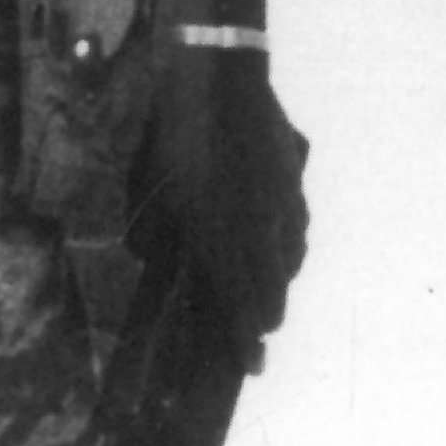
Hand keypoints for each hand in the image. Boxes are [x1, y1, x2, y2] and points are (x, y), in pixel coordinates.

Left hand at [148, 45, 310, 348]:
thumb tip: (149, 258)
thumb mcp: (147, 188)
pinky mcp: (293, 175)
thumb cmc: (174, 134)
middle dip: (267, 316)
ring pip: (291, 255)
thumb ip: (150, 233)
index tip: (255, 367)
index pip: (238, 304)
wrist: (219, 78)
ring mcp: (281, 199)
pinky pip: (298, 221)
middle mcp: (256, 225)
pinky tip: (283, 238)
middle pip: (273, 288)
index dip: (245, 342)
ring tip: (273, 289)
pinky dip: (291, 239)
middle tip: (264, 330)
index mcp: (217, 234)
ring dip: (281, 277)